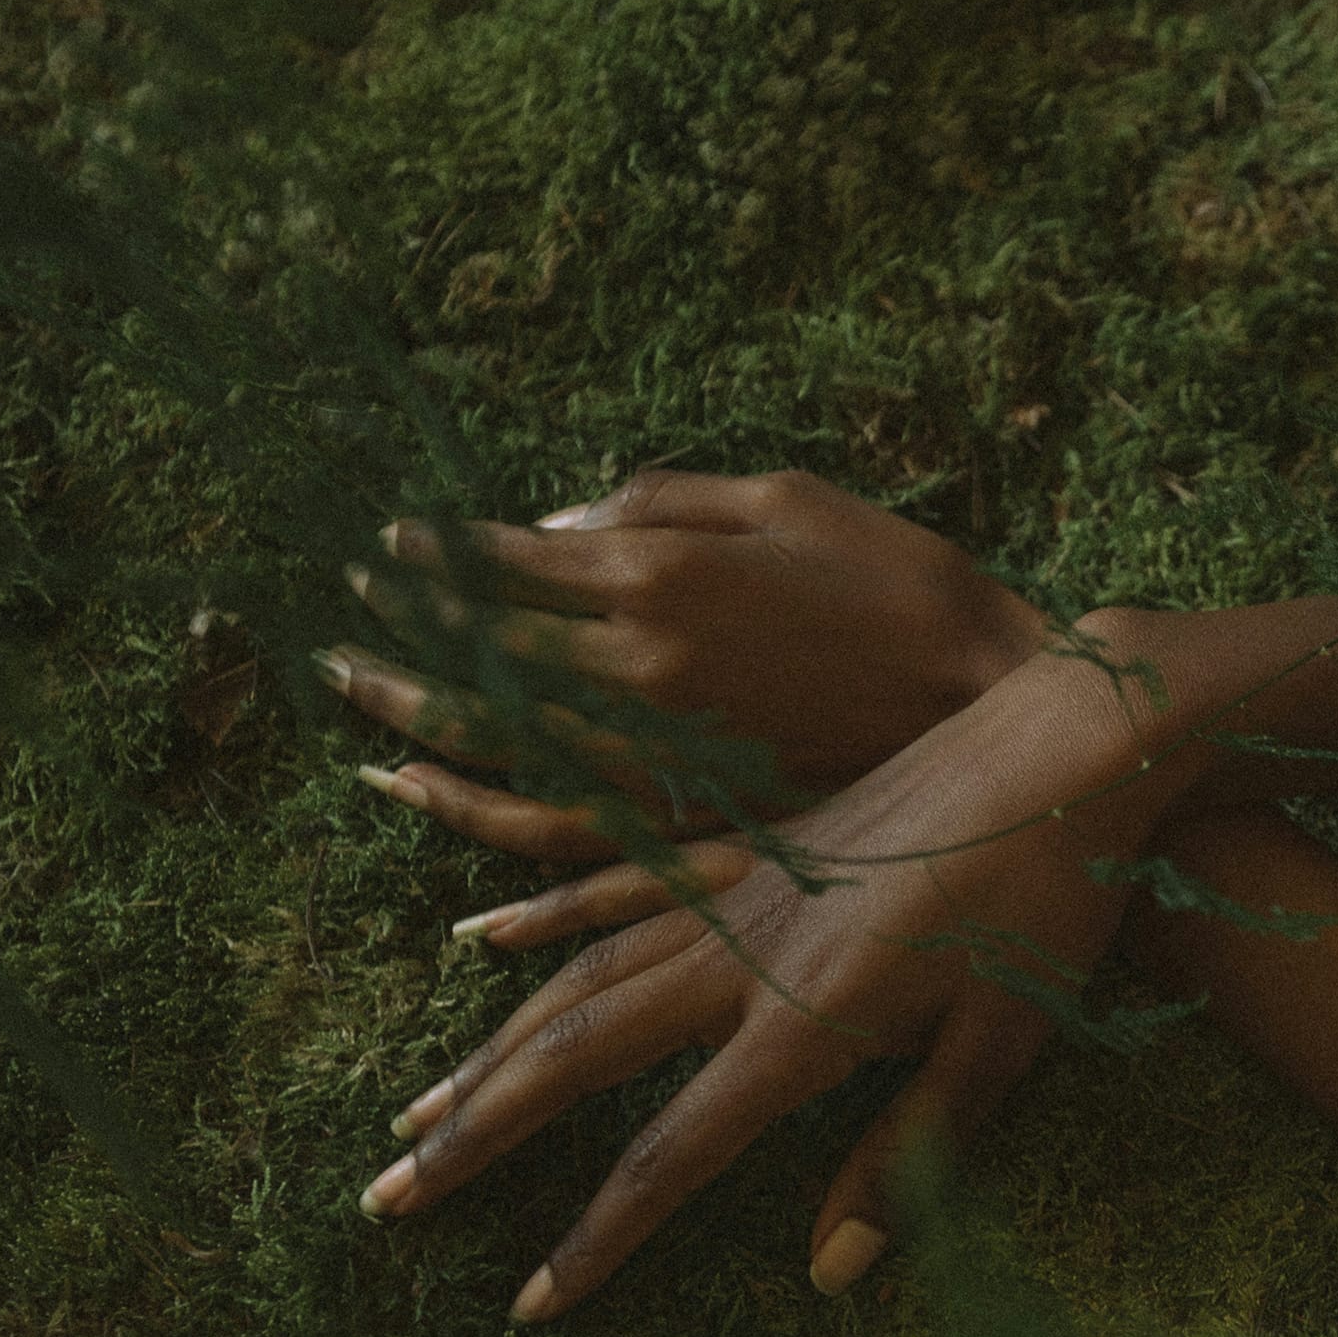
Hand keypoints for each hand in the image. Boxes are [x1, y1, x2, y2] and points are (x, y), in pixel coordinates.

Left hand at [322, 468, 1048, 855]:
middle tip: (340, 634)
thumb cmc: (900, 580)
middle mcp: (637, 676)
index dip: (439, 555)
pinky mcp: (696, 819)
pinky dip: (494, 832)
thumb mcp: (784, 497)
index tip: (389, 547)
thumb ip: (662, 504)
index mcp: (658, 579)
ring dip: (423, 737)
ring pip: (503, 759)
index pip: (507, 565)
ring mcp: (661, 759)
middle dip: (401, 644)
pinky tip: (443, 819)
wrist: (997, 698)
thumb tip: (560, 526)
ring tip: (364, 721)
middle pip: (482, 664)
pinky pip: (565, 839)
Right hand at [358, 647, 1178, 1320]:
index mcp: (807, 1023)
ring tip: (415, 1107)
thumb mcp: (1003, 1047)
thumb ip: (908, 1162)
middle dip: (479, 1138)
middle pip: (578, 1061)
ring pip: (578, 977)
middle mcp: (745, 956)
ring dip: (490, 1047)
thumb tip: (825, 1275)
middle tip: (386, 1197)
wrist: (1071, 746)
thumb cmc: (1055, 904)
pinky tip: (482, 934)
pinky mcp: (754, 842)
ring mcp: (740, 890)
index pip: (673, 1154)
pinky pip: (620, 883)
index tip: (532, 1304)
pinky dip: (544, 916)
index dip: (597, 1237)